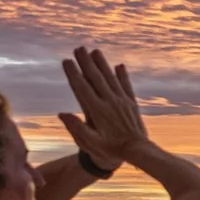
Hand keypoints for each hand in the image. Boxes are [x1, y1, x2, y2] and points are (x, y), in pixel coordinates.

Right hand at [58, 45, 150, 175]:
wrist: (137, 151)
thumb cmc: (110, 150)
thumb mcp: (91, 143)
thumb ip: (77, 129)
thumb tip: (62, 114)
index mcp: (98, 110)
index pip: (82, 88)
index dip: (74, 74)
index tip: (66, 61)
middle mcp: (110, 102)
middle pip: (96, 78)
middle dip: (86, 62)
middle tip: (78, 49)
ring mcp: (122, 101)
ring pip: (111, 78)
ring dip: (102, 64)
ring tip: (95, 51)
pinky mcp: (132, 104)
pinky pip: (126, 86)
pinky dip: (122, 75)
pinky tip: (120, 66)